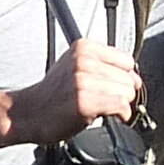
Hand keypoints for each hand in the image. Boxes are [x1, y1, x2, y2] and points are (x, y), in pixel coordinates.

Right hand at [18, 38, 144, 145]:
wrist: (27, 113)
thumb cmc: (52, 95)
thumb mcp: (74, 67)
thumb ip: (102, 66)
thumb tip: (135, 78)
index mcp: (83, 47)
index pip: (126, 61)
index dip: (124, 77)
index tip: (115, 88)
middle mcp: (84, 60)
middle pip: (129, 78)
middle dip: (123, 93)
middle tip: (105, 102)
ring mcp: (84, 80)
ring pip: (127, 93)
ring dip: (120, 106)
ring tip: (102, 109)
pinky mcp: (85, 101)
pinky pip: (121, 107)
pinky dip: (120, 116)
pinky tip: (106, 116)